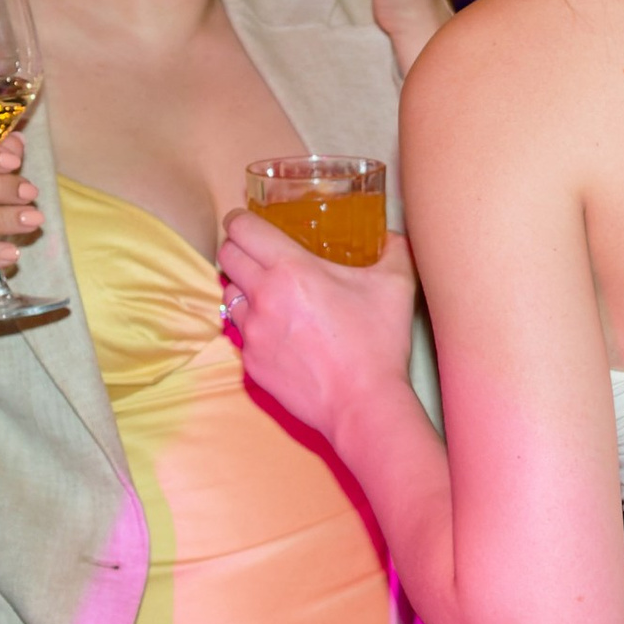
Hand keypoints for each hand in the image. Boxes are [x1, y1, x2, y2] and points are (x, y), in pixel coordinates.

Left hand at [218, 212, 419, 444]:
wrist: (362, 404)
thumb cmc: (377, 345)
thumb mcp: (396, 285)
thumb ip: (393, 250)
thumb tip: (391, 237)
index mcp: (291, 270)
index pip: (242, 229)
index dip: (241, 219)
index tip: (248, 220)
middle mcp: (263, 297)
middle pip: (227, 256)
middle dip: (237, 248)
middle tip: (257, 251)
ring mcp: (253, 332)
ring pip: (228, 294)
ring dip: (242, 286)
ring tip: (266, 291)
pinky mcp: (252, 361)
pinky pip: (241, 332)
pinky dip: (253, 324)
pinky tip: (278, 329)